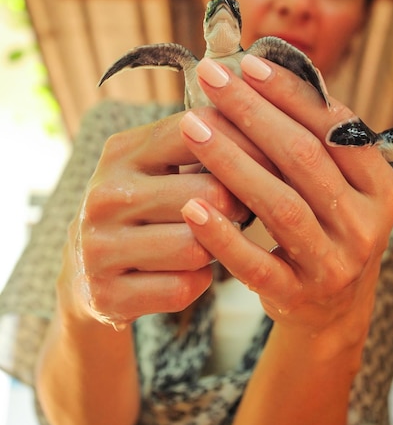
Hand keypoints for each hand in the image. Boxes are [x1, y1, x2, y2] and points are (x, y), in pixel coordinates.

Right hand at [59, 111, 248, 328]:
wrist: (85, 268)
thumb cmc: (141, 208)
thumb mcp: (156, 167)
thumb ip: (201, 146)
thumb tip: (269, 131)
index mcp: (122, 151)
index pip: (201, 131)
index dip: (248, 145)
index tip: (274, 162)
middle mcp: (104, 195)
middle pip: (210, 194)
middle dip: (238, 206)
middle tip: (242, 212)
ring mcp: (99, 247)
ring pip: (198, 246)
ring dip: (217, 249)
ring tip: (210, 243)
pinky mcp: (106, 294)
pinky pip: (183, 288)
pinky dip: (196, 283)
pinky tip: (184, 274)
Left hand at [180, 54, 392, 348]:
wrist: (333, 308)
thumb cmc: (325, 228)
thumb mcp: (336, 187)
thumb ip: (312, 142)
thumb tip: (260, 77)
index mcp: (378, 186)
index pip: (334, 127)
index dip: (290, 91)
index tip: (247, 63)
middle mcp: (365, 223)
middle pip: (304, 157)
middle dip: (252, 112)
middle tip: (210, 78)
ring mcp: (334, 263)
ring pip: (280, 204)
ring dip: (232, 161)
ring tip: (192, 126)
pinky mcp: (299, 295)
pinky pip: (257, 265)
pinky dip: (223, 236)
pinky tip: (191, 208)